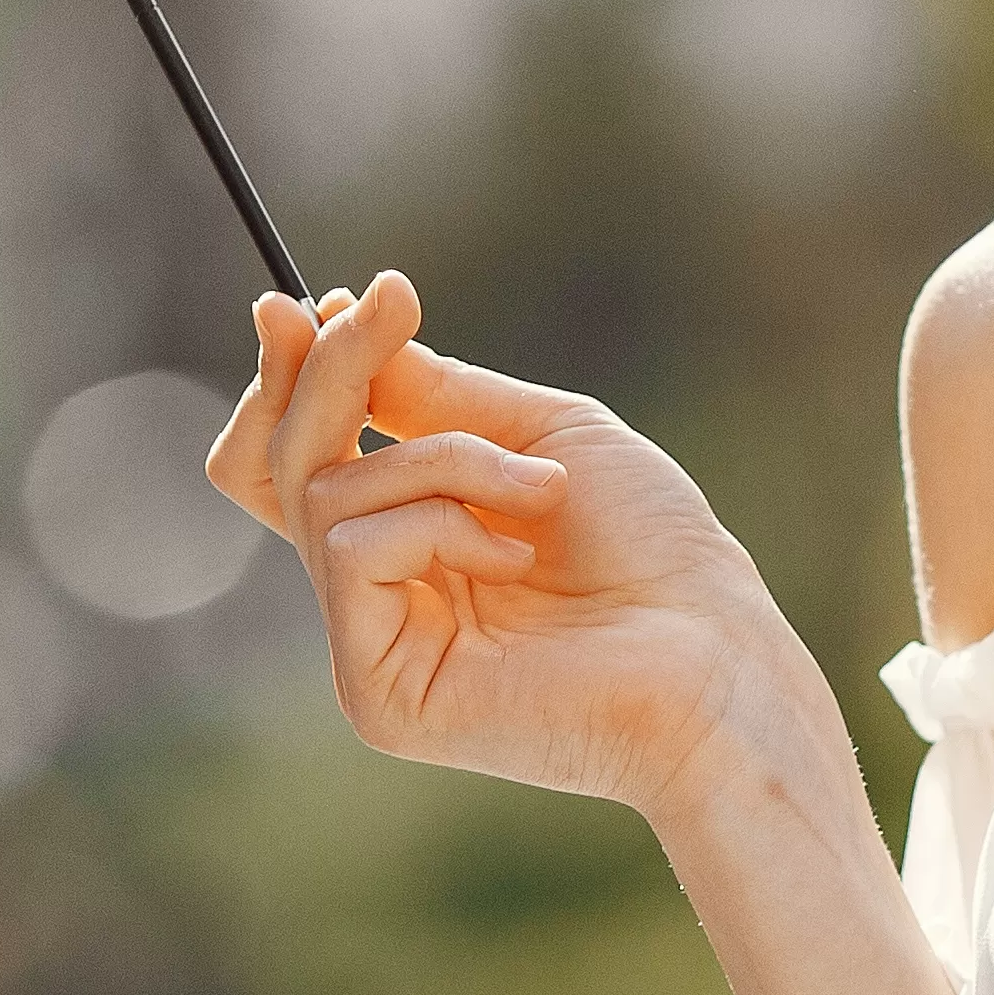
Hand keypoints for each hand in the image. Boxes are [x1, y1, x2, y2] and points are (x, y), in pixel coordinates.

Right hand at [203, 273, 812, 816]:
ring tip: (541, 494)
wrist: (712, 649)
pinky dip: (436, 524)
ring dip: (443, 461)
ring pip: (326, 492)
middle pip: (281, 465)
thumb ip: (431, 394)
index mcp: (415, 538)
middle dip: (328, 374)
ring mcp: (371, 646)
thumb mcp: (543, 436)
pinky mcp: (377, 691)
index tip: (298, 304)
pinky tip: (514, 563)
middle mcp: (382, 593)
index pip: (299, 458)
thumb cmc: (654, 549)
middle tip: (383, 306)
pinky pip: (353, 549)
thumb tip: (334, 321)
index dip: (289, 382)